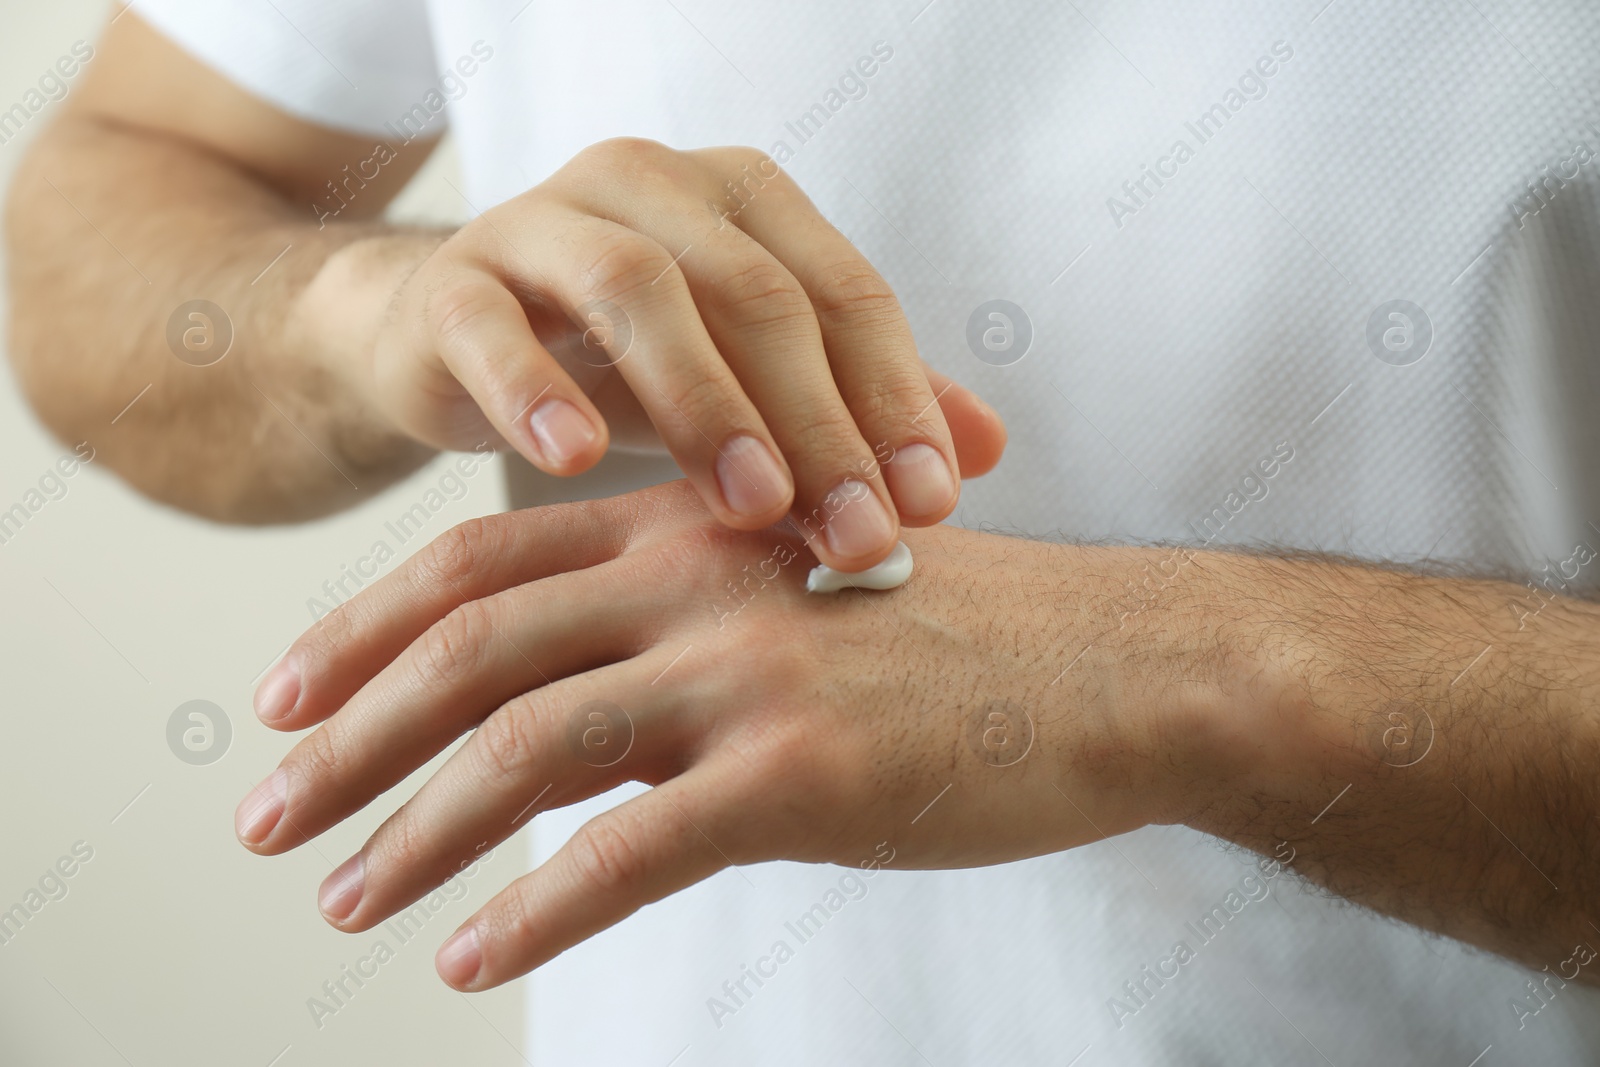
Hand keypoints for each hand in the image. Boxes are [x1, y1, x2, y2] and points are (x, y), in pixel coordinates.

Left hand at [237, 481, 1202, 990]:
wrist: (1122, 668)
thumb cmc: (965, 638)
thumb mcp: (801, 598)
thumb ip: (680, 634)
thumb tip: (569, 719)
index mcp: (693, 529)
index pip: (481, 562)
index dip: (365, 627)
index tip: (286, 697)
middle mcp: (702, 583)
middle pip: (473, 651)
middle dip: (349, 737)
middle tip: (264, 815)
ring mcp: (752, 674)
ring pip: (528, 748)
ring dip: (414, 832)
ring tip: (342, 900)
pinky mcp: (805, 773)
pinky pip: (629, 850)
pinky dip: (535, 909)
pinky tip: (473, 955)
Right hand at [358, 137, 1004, 569]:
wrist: (447, 338)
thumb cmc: (621, 362)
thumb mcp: (752, 383)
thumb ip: (861, 406)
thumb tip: (988, 452)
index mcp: (742, 200)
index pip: (843, 292)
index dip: (894, 397)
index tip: (931, 505)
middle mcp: (652, 185)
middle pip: (755, 293)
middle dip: (817, 420)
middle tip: (857, 532)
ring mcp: (544, 223)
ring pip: (637, 291)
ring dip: (705, 402)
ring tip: (751, 503)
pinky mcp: (452, 282)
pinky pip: (492, 326)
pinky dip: (536, 389)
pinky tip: (579, 461)